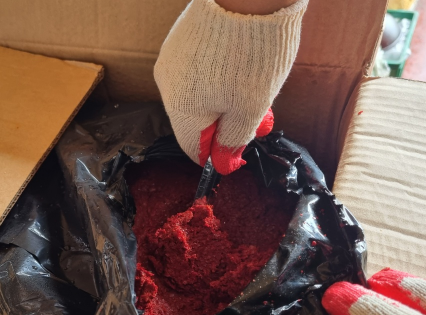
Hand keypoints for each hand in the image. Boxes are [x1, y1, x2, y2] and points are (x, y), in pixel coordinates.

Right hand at [154, 0, 307, 174]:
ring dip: (224, 102)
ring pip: (196, 96)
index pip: (193, 149)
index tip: (240, 151)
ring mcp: (171, 61)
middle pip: (195, 122)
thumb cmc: (252, 56)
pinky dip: (216, 79)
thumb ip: (234, 140)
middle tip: (258, 119)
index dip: (218, 155)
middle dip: (226, 125)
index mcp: (181, 110)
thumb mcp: (251, 108)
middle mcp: (168, 87)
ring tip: (255, 93)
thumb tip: (223, 163)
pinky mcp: (179, 41)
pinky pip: (195, 73)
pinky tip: (239, 69)